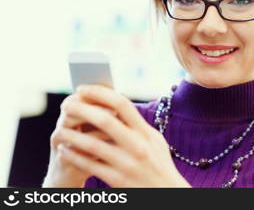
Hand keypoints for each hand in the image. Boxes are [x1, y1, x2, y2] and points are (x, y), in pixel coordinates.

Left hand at [52, 85, 190, 187]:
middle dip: (81, 109)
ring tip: (59, 130)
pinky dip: (74, 157)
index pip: (122, 104)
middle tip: (66, 104)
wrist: (166, 193)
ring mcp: (127, 164)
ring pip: (92, 145)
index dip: (100, 93)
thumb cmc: (158, 164)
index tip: (83, 89)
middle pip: (104, 120)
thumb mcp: (154, 141)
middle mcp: (137, 146)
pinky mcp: (118, 181)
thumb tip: (115, 106)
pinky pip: (90, 165)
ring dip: (72, 135)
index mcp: (145, 132)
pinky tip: (65, 151)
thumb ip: (137, 125)